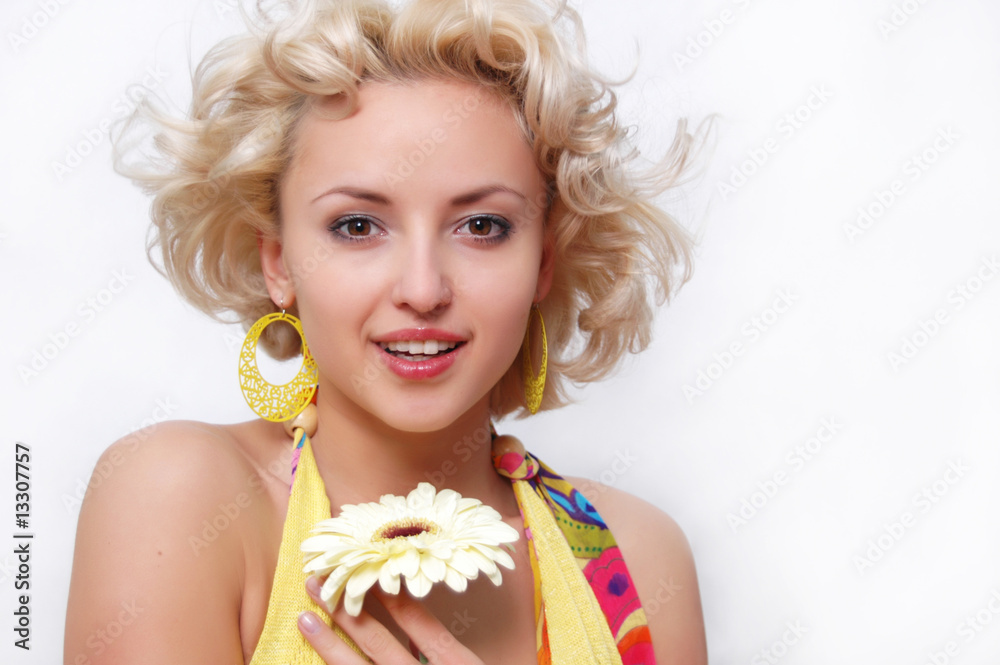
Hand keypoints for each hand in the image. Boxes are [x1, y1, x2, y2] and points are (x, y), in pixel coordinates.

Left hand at [298, 576, 485, 664]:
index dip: (388, 596)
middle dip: (346, 610)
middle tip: (318, 583)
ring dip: (329, 645)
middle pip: (378, 641)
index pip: (417, 622)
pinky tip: (314, 663)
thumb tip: (406, 615)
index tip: (364, 569)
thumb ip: (444, 650)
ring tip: (305, 619)